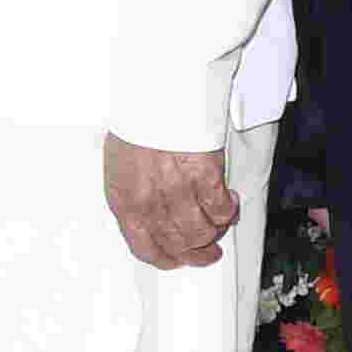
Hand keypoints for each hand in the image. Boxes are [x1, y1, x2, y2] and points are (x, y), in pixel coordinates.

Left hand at [100, 136, 235, 270]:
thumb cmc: (140, 123)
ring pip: (202, 232)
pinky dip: (229, 210)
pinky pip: (221, 210)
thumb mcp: (121, 166)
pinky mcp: (204, 177)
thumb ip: (134, 195)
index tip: (178, 260)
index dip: (166, 259)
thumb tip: (152, 217)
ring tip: (221, 223)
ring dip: (215, 232)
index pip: (145, 249)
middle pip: (178, 245)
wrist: (159, 91)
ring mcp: (177, 191)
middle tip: (209, 252)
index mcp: (124, 200)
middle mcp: (150, 201)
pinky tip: (230, 201)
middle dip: (197, 253)